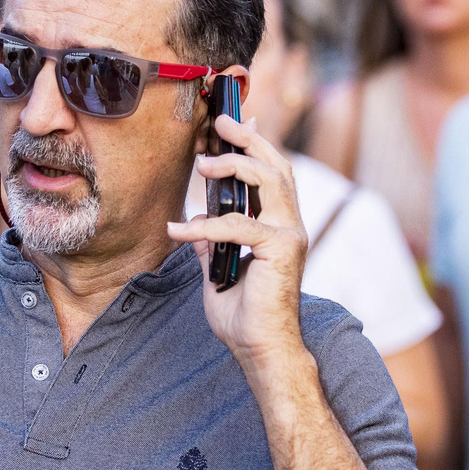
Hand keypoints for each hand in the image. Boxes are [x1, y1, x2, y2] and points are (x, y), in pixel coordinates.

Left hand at [166, 115, 308, 379]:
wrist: (260, 349)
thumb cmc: (243, 314)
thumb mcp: (218, 269)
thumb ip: (212, 242)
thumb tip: (195, 224)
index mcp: (278, 225)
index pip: (270, 173)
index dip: (254, 144)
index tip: (234, 120)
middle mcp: (290, 224)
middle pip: (276, 165)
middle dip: (249, 137)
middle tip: (221, 120)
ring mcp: (290, 234)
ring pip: (268, 180)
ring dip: (233, 163)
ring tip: (202, 160)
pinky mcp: (281, 249)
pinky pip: (238, 225)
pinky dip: (205, 224)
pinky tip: (178, 229)